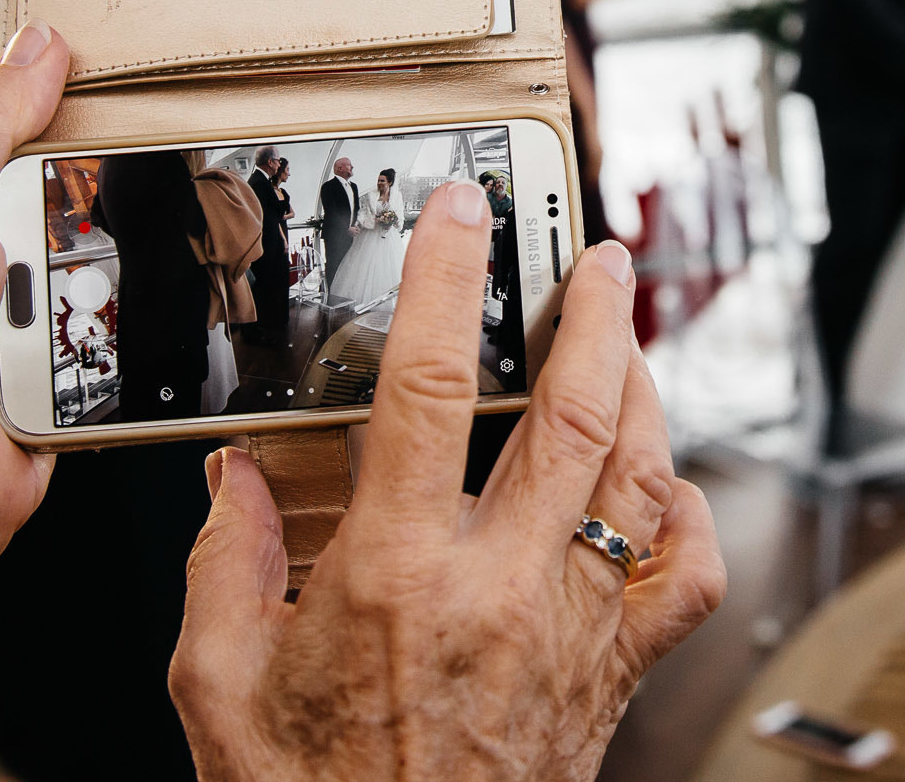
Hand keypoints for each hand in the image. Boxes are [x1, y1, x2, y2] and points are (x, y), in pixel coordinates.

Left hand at [0, 21, 68, 685]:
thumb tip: (38, 47)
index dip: (47, 75)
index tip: (118, 60)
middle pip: (50, 165)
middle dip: (92, 168)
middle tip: (150, 143)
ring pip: (88, 237)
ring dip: (101, 252)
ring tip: (111, 249)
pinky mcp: (39, 353)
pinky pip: (105, 311)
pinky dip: (116, 313)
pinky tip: (114, 309)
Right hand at [170, 186, 725, 780]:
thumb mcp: (218, 689)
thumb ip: (223, 570)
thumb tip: (232, 484)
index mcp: (396, 576)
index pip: (432, 388)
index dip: (451, 282)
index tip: (464, 216)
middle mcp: (501, 591)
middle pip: (576, 411)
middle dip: (595, 314)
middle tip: (597, 257)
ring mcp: (572, 632)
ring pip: (641, 476)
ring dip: (645, 390)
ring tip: (628, 339)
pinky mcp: (614, 677)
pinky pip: (685, 583)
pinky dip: (686, 518)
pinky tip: (661, 485)